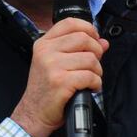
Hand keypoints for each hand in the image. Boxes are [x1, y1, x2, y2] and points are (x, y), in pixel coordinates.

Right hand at [10, 18, 108, 136]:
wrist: (34, 113)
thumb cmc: (47, 89)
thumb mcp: (56, 64)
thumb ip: (78, 50)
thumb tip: (102, 42)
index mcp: (44, 44)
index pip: (70, 23)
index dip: (89, 29)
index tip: (95, 39)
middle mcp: (46, 52)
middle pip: (84, 39)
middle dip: (96, 52)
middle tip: (93, 65)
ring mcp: (52, 66)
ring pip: (90, 59)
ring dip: (97, 71)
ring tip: (90, 79)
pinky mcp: (61, 81)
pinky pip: (90, 76)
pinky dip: (96, 83)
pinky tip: (90, 88)